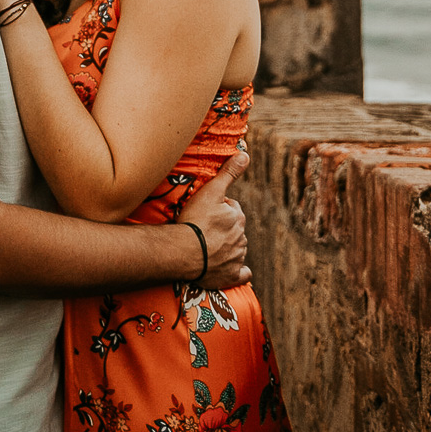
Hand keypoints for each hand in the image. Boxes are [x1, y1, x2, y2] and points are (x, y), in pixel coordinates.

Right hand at [177, 151, 250, 290]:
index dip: (219, 209)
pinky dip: (238, 271)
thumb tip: (245, 154)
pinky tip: (230, 269)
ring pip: (236, 249)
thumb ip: (229, 173)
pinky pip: (241, 274)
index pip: (232, 209)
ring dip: (227, 247)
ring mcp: (237, 258)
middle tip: (204, 229)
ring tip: (207, 246)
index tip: (206, 212)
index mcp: (238, 217)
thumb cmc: (195, 220)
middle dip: (223, 228)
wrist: (184, 252)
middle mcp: (241, 238)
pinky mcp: (231, 276)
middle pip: (234, 229)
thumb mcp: (211, 190)